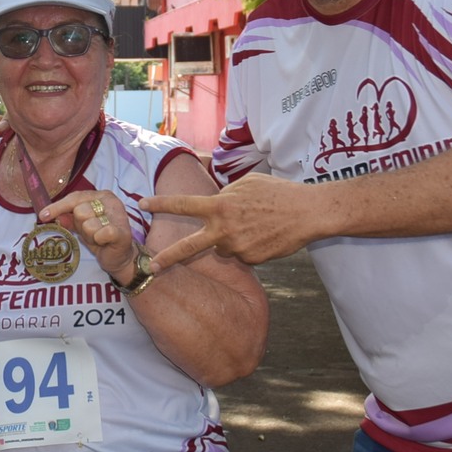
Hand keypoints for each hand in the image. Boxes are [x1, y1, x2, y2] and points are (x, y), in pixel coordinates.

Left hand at [40, 188, 137, 281]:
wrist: (119, 257)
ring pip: (88, 224)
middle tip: (91, 233)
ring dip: (90, 236)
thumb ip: (68, 219)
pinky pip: (100, 233)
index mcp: (101, 196)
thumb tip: (50, 215)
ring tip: (98, 239)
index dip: (57, 207)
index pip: (74, 198)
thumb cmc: (100, 238)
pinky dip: (98, 240)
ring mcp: (118, 215)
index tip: (42, 216)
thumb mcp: (80, 226)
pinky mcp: (122, 231)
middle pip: (80, 211)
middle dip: (80, 226)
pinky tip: (104, 242)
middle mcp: (111, 202)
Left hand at [142, 172, 310, 270]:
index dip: (161, 204)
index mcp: (220, 206)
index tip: (143, 203)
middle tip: (152, 267)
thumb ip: (224, 196)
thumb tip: (214, 208)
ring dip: (231, 238)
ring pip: (223, 247)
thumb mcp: (246, 184)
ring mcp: (238, 247)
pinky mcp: (252, 261)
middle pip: (189, 247)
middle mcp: (224, 229)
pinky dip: (249, 245)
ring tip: (256, 224)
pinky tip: (266, 235)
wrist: (308, 213)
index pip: (183, 205)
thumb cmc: (277, 193)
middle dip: (169, 258)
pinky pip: (242, 254)